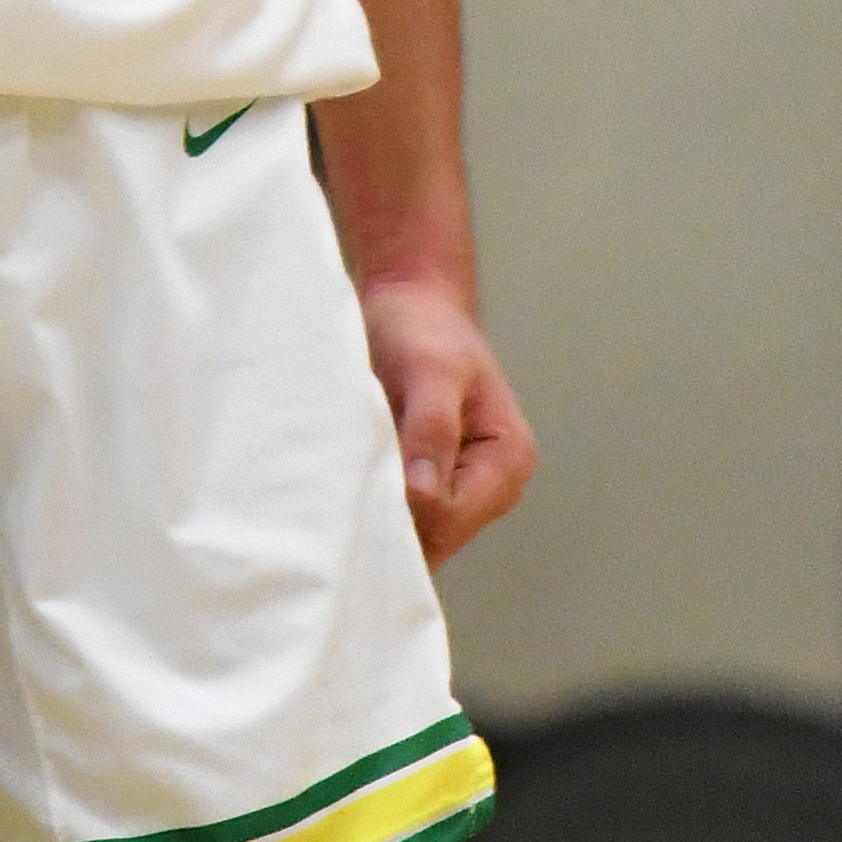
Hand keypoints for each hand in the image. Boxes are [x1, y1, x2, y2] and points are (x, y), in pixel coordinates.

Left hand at [358, 275, 535, 565]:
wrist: (407, 302)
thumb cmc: (422, 327)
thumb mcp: (429, 368)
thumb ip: (431, 427)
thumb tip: (422, 493)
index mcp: (507, 462)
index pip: (449, 519)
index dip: (402, 510)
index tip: (355, 483)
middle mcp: (490, 490)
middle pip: (432, 539)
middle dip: (386, 523)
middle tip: (333, 496)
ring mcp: (459, 495)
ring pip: (412, 537)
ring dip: (374, 520)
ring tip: (336, 490)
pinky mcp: (427, 492)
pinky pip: (399, 521)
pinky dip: (369, 511)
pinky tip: (342, 492)